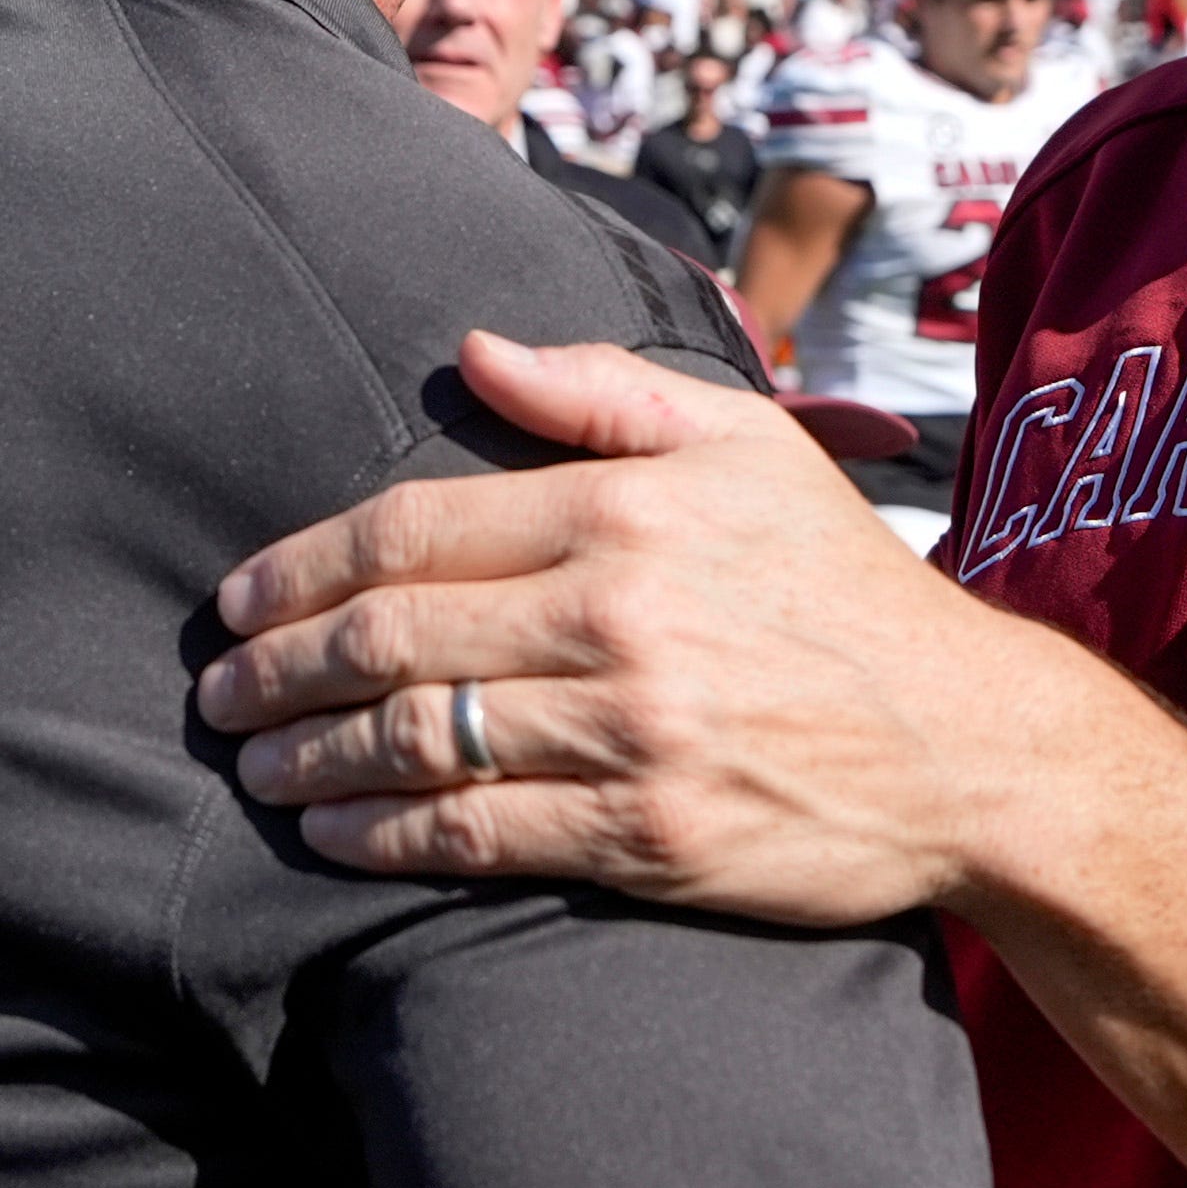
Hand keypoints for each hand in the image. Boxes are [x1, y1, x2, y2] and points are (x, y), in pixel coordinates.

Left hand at [198, 331, 1043, 928]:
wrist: (969, 744)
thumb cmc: (843, 586)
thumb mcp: (746, 448)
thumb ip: (604, 391)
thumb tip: (473, 349)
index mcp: (623, 511)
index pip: (410, 531)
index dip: (298, 570)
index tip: (235, 603)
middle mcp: (617, 617)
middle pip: (389, 641)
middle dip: (276, 673)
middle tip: (217, 696)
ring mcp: (632, 734)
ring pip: (419, 742)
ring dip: (311, 761)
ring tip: (258, 767)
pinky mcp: (649, 838)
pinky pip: (479, 835)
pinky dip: (384, 838)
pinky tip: (334, 837)